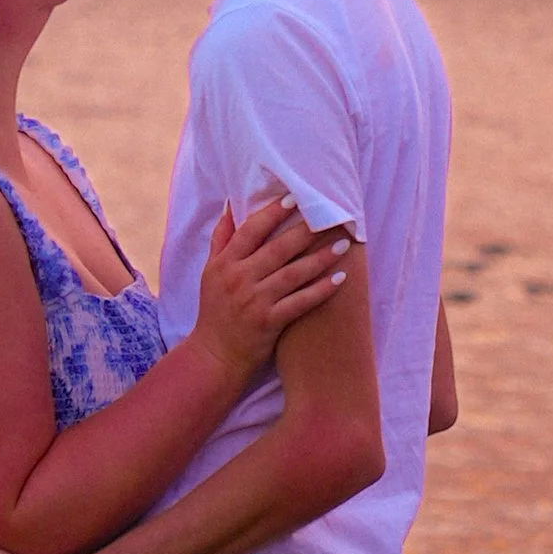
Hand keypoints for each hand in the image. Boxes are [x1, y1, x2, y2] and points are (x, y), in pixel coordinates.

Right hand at [189, 192, 347, 388]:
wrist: (215, 354)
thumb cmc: (215, 309)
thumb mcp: (210, 271)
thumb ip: (221, 238)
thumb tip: (231, 204)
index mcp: (225, 263)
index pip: (250, 231)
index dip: (272, 213)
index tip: (294, 198)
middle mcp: (239, 279)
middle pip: (277, 249)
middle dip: (305, 232)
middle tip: (329, 217)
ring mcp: (255, 302)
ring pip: (293, 274)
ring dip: (320, 258)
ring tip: (342, 244)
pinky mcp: (269, 322)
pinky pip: (300, 303)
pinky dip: (321, 290)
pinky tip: (340, 279)